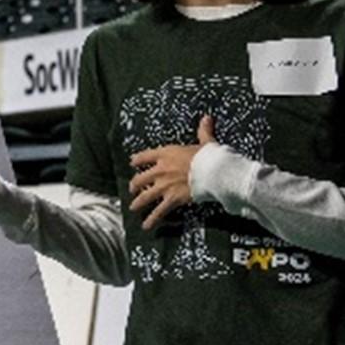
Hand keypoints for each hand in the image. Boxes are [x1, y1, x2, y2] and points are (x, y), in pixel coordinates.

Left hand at [127, 115, 214, 229]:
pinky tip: (146, 226)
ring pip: (146, 196)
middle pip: (141, 178)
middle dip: (135, 184)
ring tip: (133, 207)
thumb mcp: (205, 142)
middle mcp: (161, 170)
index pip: (145, 156)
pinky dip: (152, 219)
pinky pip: (159, 211)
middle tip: (132, 188)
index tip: (133, 162)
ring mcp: (164, 186)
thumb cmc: (208, 156)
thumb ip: (203, 131)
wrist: (212, 171)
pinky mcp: (171, 199)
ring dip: (138, 202)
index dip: (137, 159)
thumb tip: (207, 118)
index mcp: (166, 153)